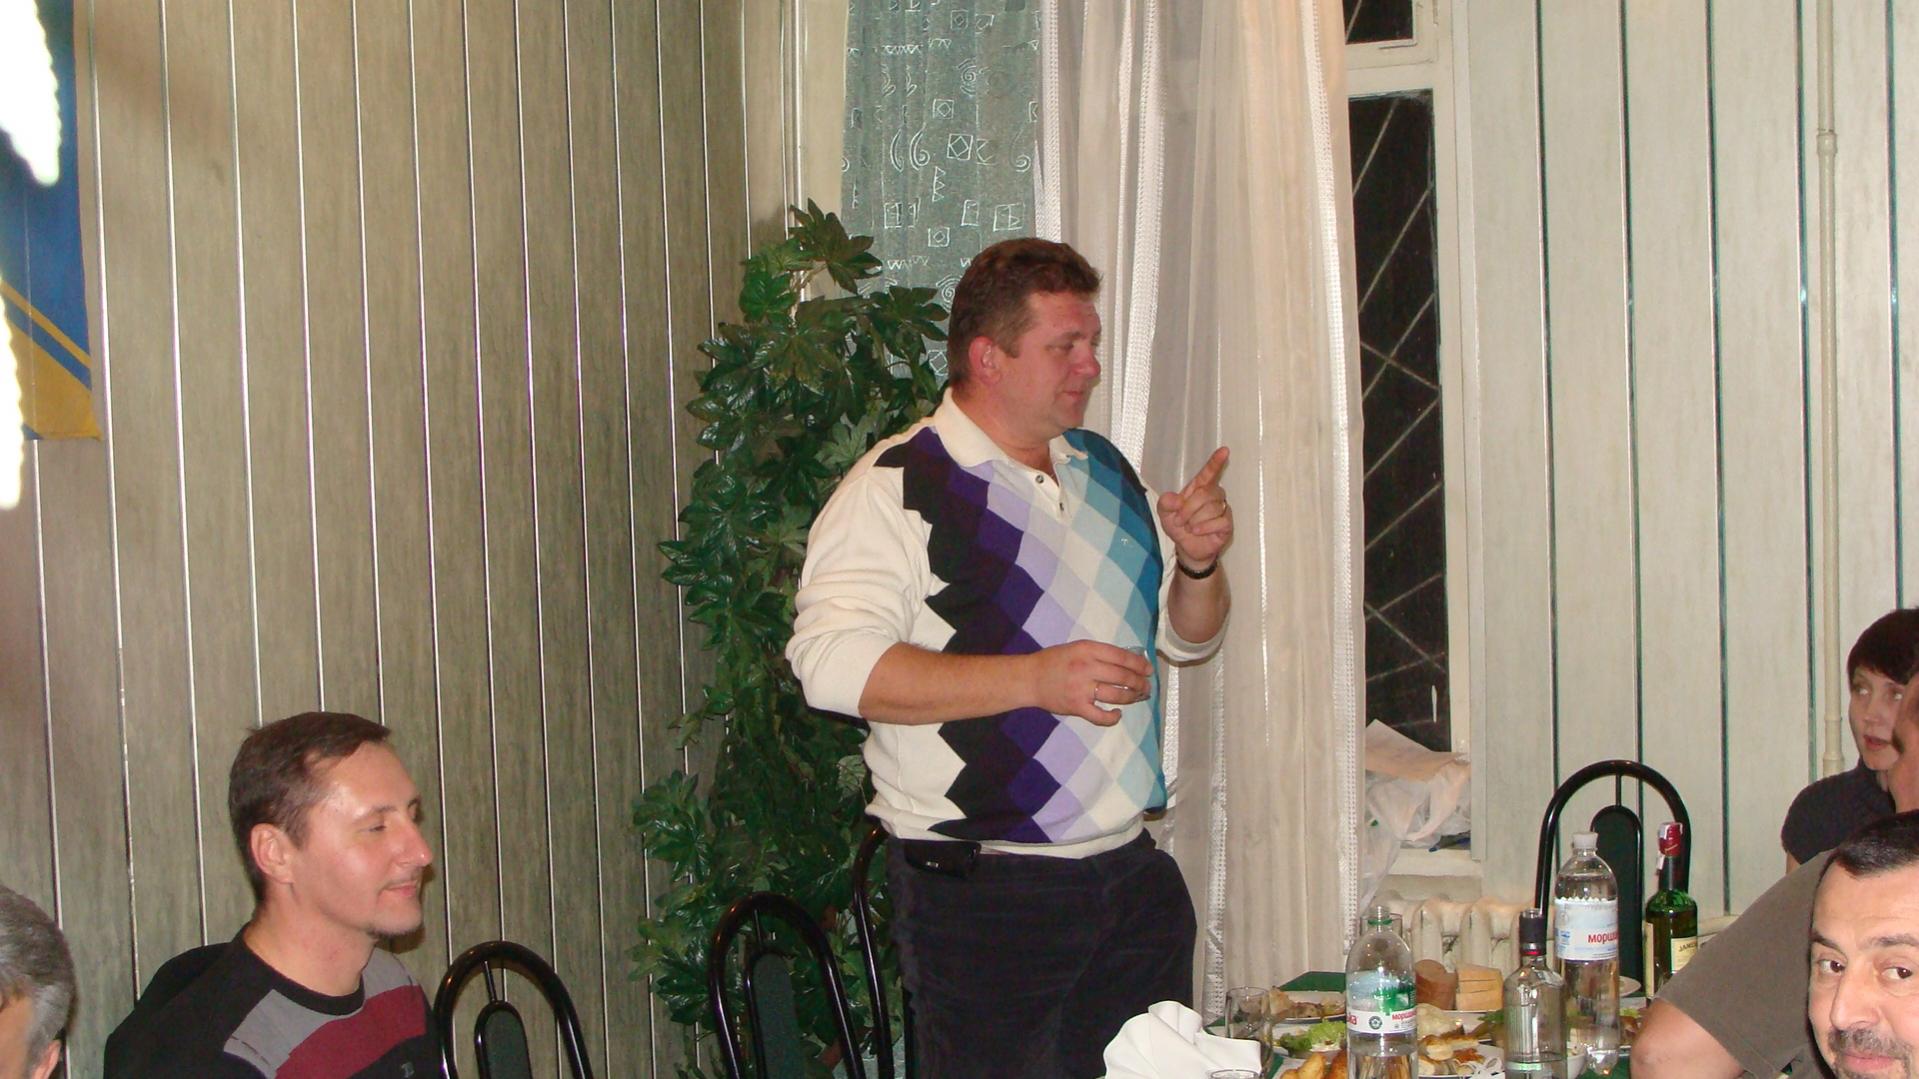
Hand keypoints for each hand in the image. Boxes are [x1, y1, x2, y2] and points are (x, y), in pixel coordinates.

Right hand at [1030, 641, 1152, 725]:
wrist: (1030, 678)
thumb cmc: (1055, 661)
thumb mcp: (1077, 648)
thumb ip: (1100, 654)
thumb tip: (1129, 662)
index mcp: (1088, 650)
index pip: (1122, 657)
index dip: (1139, 664)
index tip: (1148, 670)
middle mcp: (1087, 668)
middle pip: (1123, 677)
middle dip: (1140, 683)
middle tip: (1146, 687)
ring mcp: (1082, 689)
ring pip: (1117, 695)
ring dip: (1132, 698)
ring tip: (1138, 697)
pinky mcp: (1077, 707)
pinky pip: (1100, 716)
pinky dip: (1112, 717)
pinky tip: (1117, 714)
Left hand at [1158, 446, 1232, 572]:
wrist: (1187, 547)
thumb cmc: (1179, 526)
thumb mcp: (1165, 513)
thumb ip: (1166, 503)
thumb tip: (1175, 500)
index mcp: (1199, 488)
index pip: (1209, 473)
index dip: (1216, 462)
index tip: (1224, 450)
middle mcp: (1213, 495)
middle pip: (1205, 494)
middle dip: (1188, 509)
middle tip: (1180, 520)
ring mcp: (1222, 509)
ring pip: (1211, 509)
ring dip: (1195, 521)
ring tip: (1190, 528)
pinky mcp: (1227, 523)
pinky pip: (1219, 521)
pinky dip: (1204, 528)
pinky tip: (1198, 532)